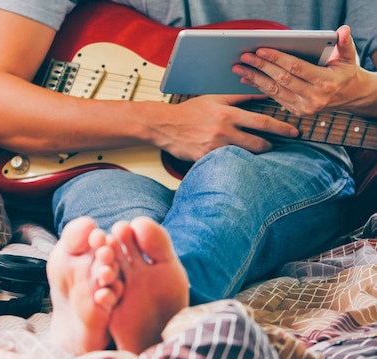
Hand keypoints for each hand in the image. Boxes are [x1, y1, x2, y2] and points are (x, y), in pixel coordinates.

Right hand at [152, 94, 298, 160]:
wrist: (164, 125)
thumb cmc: (189, 112)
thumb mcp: (214, 99)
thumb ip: (239, 98)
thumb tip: (262, 94)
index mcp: (227, 114)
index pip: (262, 122)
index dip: (281, 128)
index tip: (294, 132)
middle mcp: (223, 131)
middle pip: (258, 144)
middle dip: (270, 147)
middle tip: (277, 147)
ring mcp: (215, 147)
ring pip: (244, 155)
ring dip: (254, 156)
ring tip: (259, 155)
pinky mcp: (205, 159)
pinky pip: (227, 163)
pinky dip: (235, 163)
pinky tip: (239, 164)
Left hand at [232, 26, 364, 115]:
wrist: (349, 97)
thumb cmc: (345, 73)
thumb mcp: (349, 58)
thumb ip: (345, 44)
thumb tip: (343, 30)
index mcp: (325, 83)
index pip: (296, 68)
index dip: (277, 58)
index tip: (261, 49)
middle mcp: (313, 98)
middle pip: (281, 79)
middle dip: (261, 67)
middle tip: (244, 56)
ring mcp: (303, 107)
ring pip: (274, 90)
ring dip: (254, 78)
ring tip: (239, 67)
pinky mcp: (296, 111)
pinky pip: (273, 97)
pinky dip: (258, 87)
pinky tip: (247, 78)